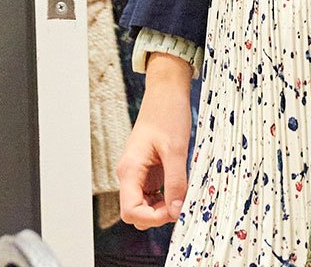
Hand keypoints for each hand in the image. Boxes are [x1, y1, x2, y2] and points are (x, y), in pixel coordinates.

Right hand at [116, 52, 192, 227]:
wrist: (166, 93)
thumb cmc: (168, 115)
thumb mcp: (176, 149)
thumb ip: (176, 181)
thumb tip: (177, 211)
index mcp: (129, 170)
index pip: (130, 211)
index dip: (151, 218)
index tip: (174, 211)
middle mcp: (129, 174)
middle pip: (134, 213)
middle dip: (156, 216)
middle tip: (179, 204)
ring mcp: (138, 174)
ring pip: (142, 205)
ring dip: (160, 209)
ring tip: (181, 197)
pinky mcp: (147, 171)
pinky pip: (151, 194)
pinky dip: (163, 199)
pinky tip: (179, 191)